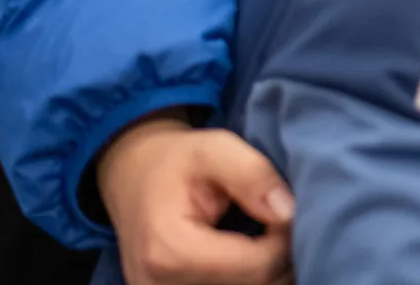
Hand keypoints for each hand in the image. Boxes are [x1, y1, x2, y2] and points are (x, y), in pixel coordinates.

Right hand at [98, 114, 293, 284]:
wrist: (132, 176)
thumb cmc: (174, 160)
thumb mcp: (214, 148)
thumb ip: (252, 175)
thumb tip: (287, 212)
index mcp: (171, 250)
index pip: (256, 267)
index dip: (284, 239)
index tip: (286, 210)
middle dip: (277, 256)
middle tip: (278, 222)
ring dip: (263, 270)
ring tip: (265, 236)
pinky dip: (244, 276)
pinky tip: (249, 254)